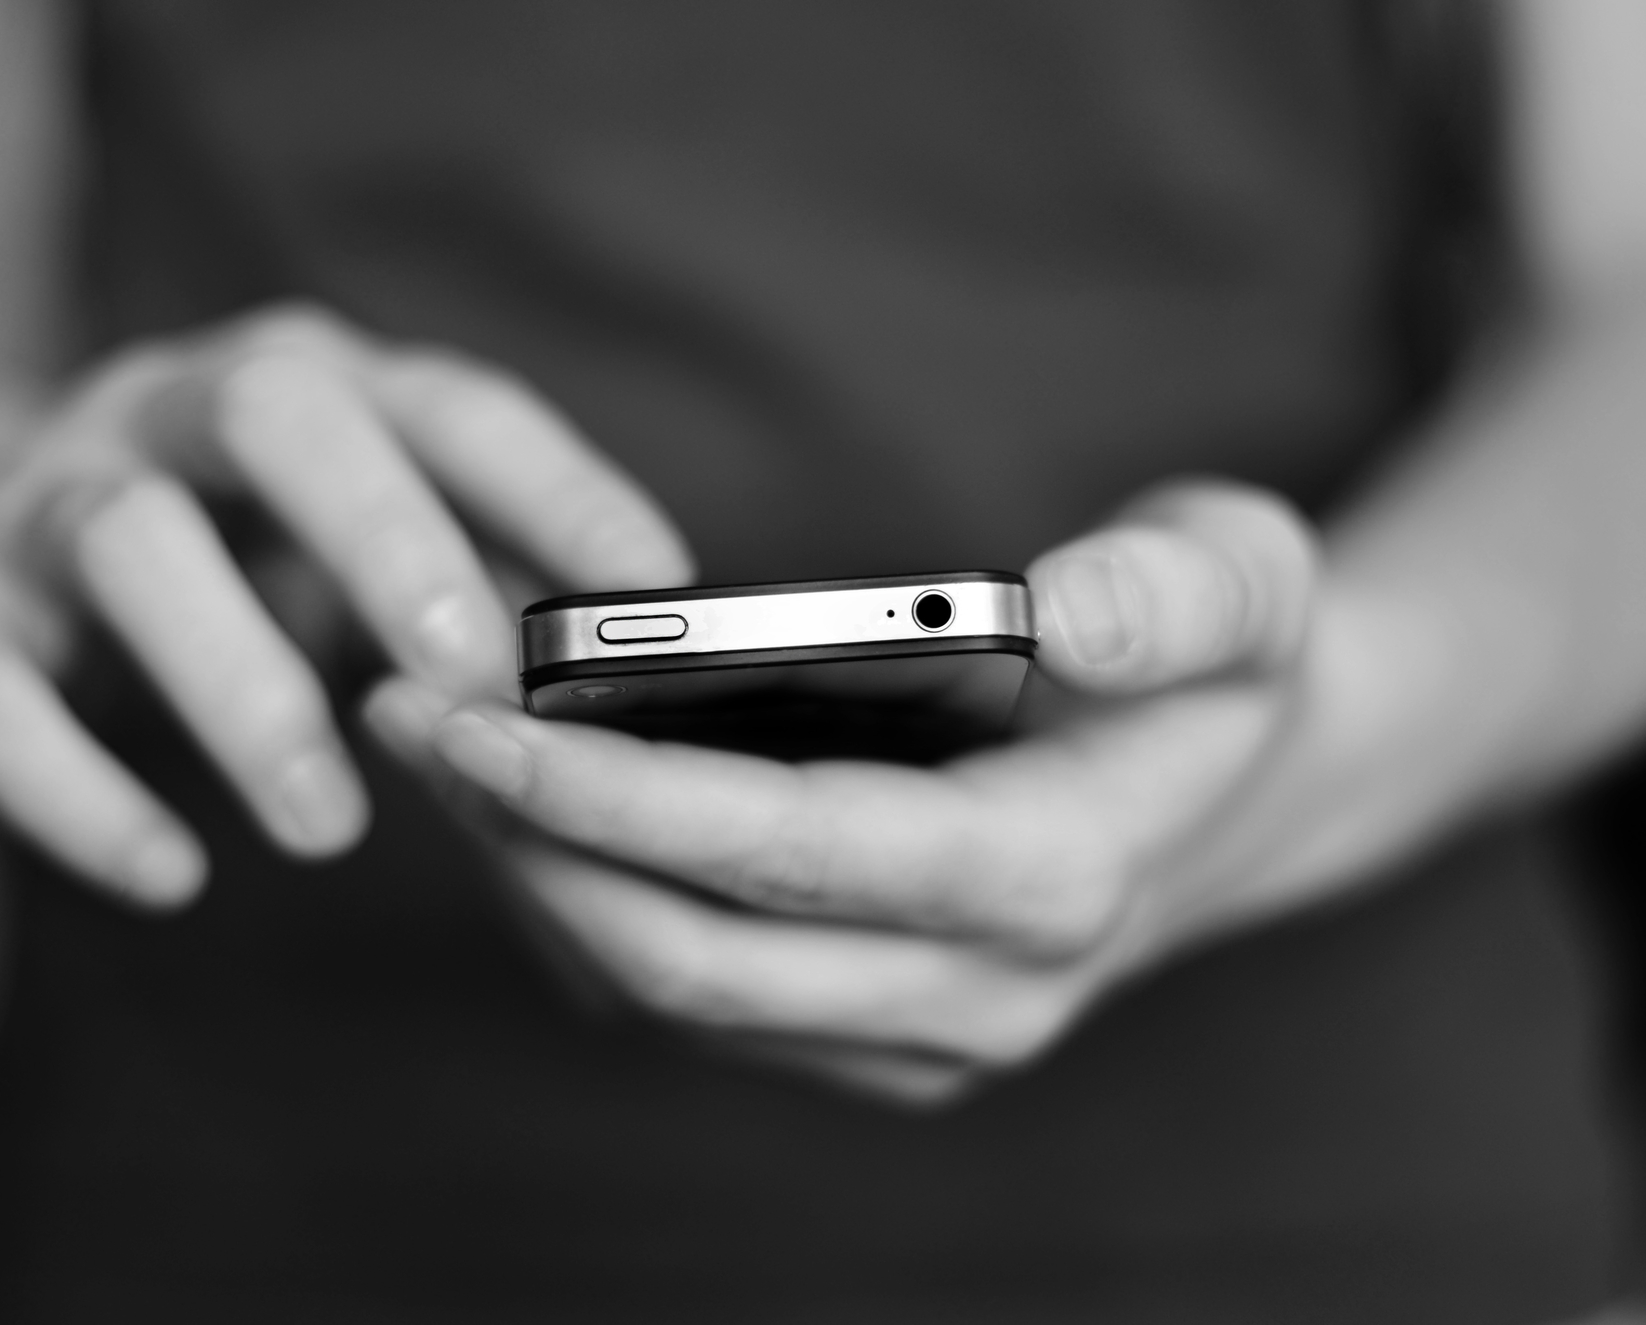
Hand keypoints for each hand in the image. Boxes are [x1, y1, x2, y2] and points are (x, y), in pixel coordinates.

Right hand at [0, 305, 691, 908]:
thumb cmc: (223, 580)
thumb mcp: (352, 564)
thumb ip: (479, 599)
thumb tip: (639, 686)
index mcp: (309, 391)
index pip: (448, 403)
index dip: (558, 485)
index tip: (653, 589)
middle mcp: (170, 410)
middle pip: (276, 409)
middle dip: (383, 535)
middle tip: (466, 679)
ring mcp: (38, 499)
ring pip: (129, 539)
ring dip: (242, 686)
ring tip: (327, 828)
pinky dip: (75, 789)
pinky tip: (170, 875)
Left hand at [366, 481, 1317, 1103]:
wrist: (1237, 798)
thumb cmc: (1221, 664)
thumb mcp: (1247, 580)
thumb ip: (1175, 592)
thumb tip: (1063, 600)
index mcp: (1054, 881)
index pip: (790, 856)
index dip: (614, 792)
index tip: (463, 710)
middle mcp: (978, 1001)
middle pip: (691, 958)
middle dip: (528, 841)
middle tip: (398, 712)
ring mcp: (918, 1047)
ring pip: (666, 997)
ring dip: (535, 876)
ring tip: (433, 740)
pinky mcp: (865, 1048)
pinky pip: (685, 1003)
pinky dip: (586, 905)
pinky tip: (521, 801)